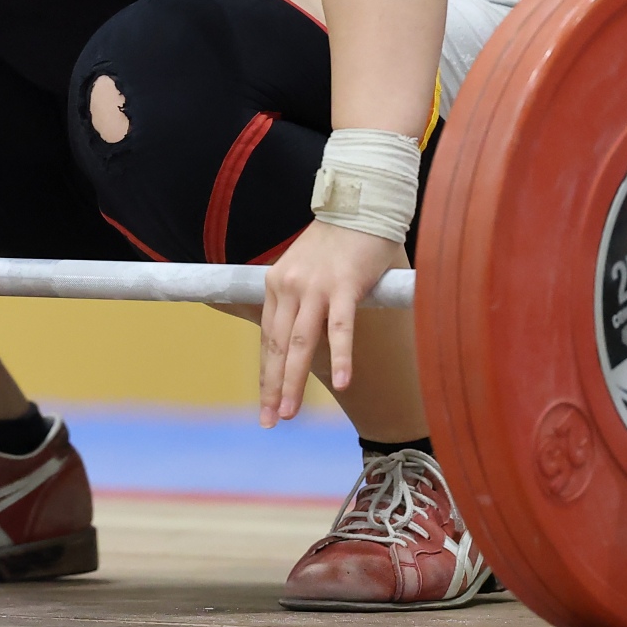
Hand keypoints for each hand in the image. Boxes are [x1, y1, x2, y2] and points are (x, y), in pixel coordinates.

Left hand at [258, 221, 404, 426]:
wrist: (360, 205)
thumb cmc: (338, 242)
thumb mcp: (305, 270)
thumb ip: (300, 299)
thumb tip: (295, 331)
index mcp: (277, 284)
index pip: (269, 338)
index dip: (268, 372)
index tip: (266, 403)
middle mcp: (290, 287)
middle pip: (278, 346)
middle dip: (273, 387)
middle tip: (269, 421)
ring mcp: (316, 287)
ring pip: (301, 342)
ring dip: (294, 381)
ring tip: (288, 413)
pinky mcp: (345, 285)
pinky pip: (340, 328)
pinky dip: (341, 356)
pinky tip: (342, 382)